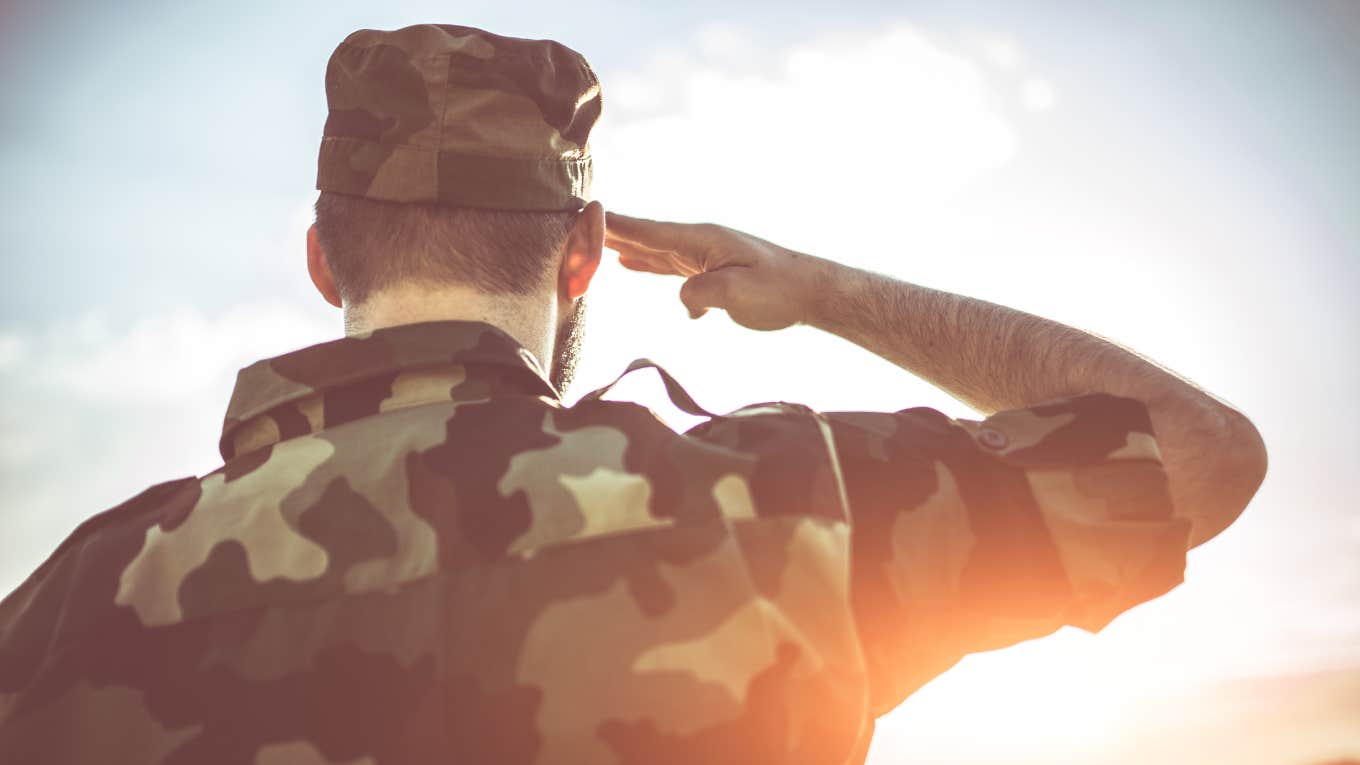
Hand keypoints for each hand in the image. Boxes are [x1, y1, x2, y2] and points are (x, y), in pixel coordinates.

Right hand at [604, 211, 822, 330]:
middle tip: (574, 225)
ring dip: (623, 246)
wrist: (812, 292)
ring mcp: (705, 255)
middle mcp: (699, 243)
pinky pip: (670, 265)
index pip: (648, 232)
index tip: (584, 214)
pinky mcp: (712, 271)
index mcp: (701, 240)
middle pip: (645, 237)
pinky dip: (647, 264)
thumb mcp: (737, 294)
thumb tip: (682, 298)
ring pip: (654, 250)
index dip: (615, 226)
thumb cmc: (779, 290)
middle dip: (609, 233)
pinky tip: (632, 266)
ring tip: (593, 241)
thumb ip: (701, 293)